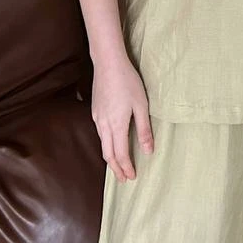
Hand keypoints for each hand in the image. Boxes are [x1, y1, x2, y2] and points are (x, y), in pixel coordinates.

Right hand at [91, 57, 154, 182]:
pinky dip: (106, 145)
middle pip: (108, 154)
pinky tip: (112, 144)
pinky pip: (100, 134)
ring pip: (102, 144)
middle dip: (116, 168)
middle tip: (124, 179)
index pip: (120, 154)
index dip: (126, 168)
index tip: (132, 177)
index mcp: (116, 125)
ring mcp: (97, 118)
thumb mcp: (141, 105)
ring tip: (119, 165)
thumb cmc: (128, 81)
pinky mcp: (95, 111)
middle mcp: (103, 125)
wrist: (108, 62)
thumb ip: (144, 129)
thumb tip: (148, 151)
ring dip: (110, 158)